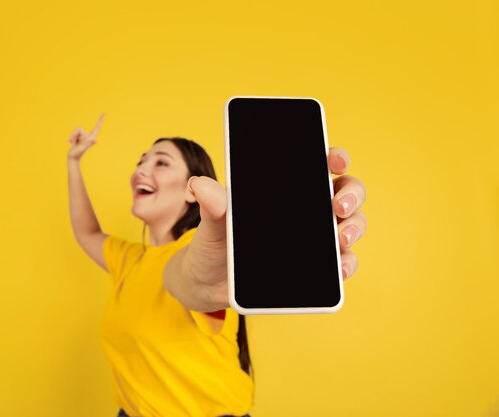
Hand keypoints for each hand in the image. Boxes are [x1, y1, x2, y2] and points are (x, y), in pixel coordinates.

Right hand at [67, 114, 104, 160]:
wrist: (72, 158)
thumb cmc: (77, 154)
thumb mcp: (82, 149)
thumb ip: (87, 144)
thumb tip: (94, 140)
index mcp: (91, 138)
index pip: (97, 128)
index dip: (100, 121)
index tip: (104, 114)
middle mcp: (88, 137)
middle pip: (79, 129)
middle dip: (73, 134)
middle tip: (72, 142)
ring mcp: (83, 137)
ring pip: (75, 131)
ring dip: (72, 137)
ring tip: (72, 143)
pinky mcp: (79, 138)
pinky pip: (74, 134)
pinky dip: (71, 138)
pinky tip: (72, 143)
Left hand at [186, 146, 366, 303]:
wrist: (208, 281)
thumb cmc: (215, 241)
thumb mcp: (213, 222)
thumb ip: (212, 204)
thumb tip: (199, 185)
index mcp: (287, 188)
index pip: (320, 163)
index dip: (335, 157)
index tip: (335, 160)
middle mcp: (309, 209)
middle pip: (346, 191)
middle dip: (352, 193)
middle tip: (338, 205)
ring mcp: (316, 238)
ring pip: (351, 225)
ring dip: (354, 228)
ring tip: (341, 238)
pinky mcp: (316, 268)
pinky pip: (342, 263)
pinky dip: (346, 264)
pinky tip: (339, 268)